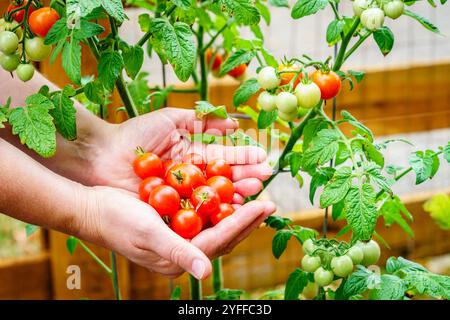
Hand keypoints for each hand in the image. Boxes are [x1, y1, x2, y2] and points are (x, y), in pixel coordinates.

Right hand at [79, 186, 275, 278]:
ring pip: (217, 225)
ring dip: (237, 213)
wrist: (93, 209)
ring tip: (257, 199)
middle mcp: (184, 250)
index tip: (265, 205)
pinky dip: (220, 206)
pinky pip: (205, 216)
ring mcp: (180, 237)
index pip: (220, 239)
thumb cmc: (117, 220)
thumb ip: (178, 251)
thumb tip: (206, 272)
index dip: (244, 222)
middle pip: (224, 235)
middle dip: (248, 220)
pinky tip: (230, 194)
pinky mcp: (175, 225)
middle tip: (270, 203)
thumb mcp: (148, 234)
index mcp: (179, 257)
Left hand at [86, 108, 272, 203]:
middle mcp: (191, 176)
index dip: (242, 158)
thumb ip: (202, 119)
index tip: (263, 158)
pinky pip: (196, 210)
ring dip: (235, 194)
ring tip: (255, 192)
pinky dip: (214, 210)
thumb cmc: (134, 134)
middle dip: (245, 177)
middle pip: (223, 178)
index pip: (223, 157)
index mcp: (192, 155)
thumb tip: (235, 123)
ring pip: (214, 195)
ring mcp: (182, 194)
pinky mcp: (171, 209)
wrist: (103, 154)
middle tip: (265, 178)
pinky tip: (232, 209)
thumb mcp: (171, 119)